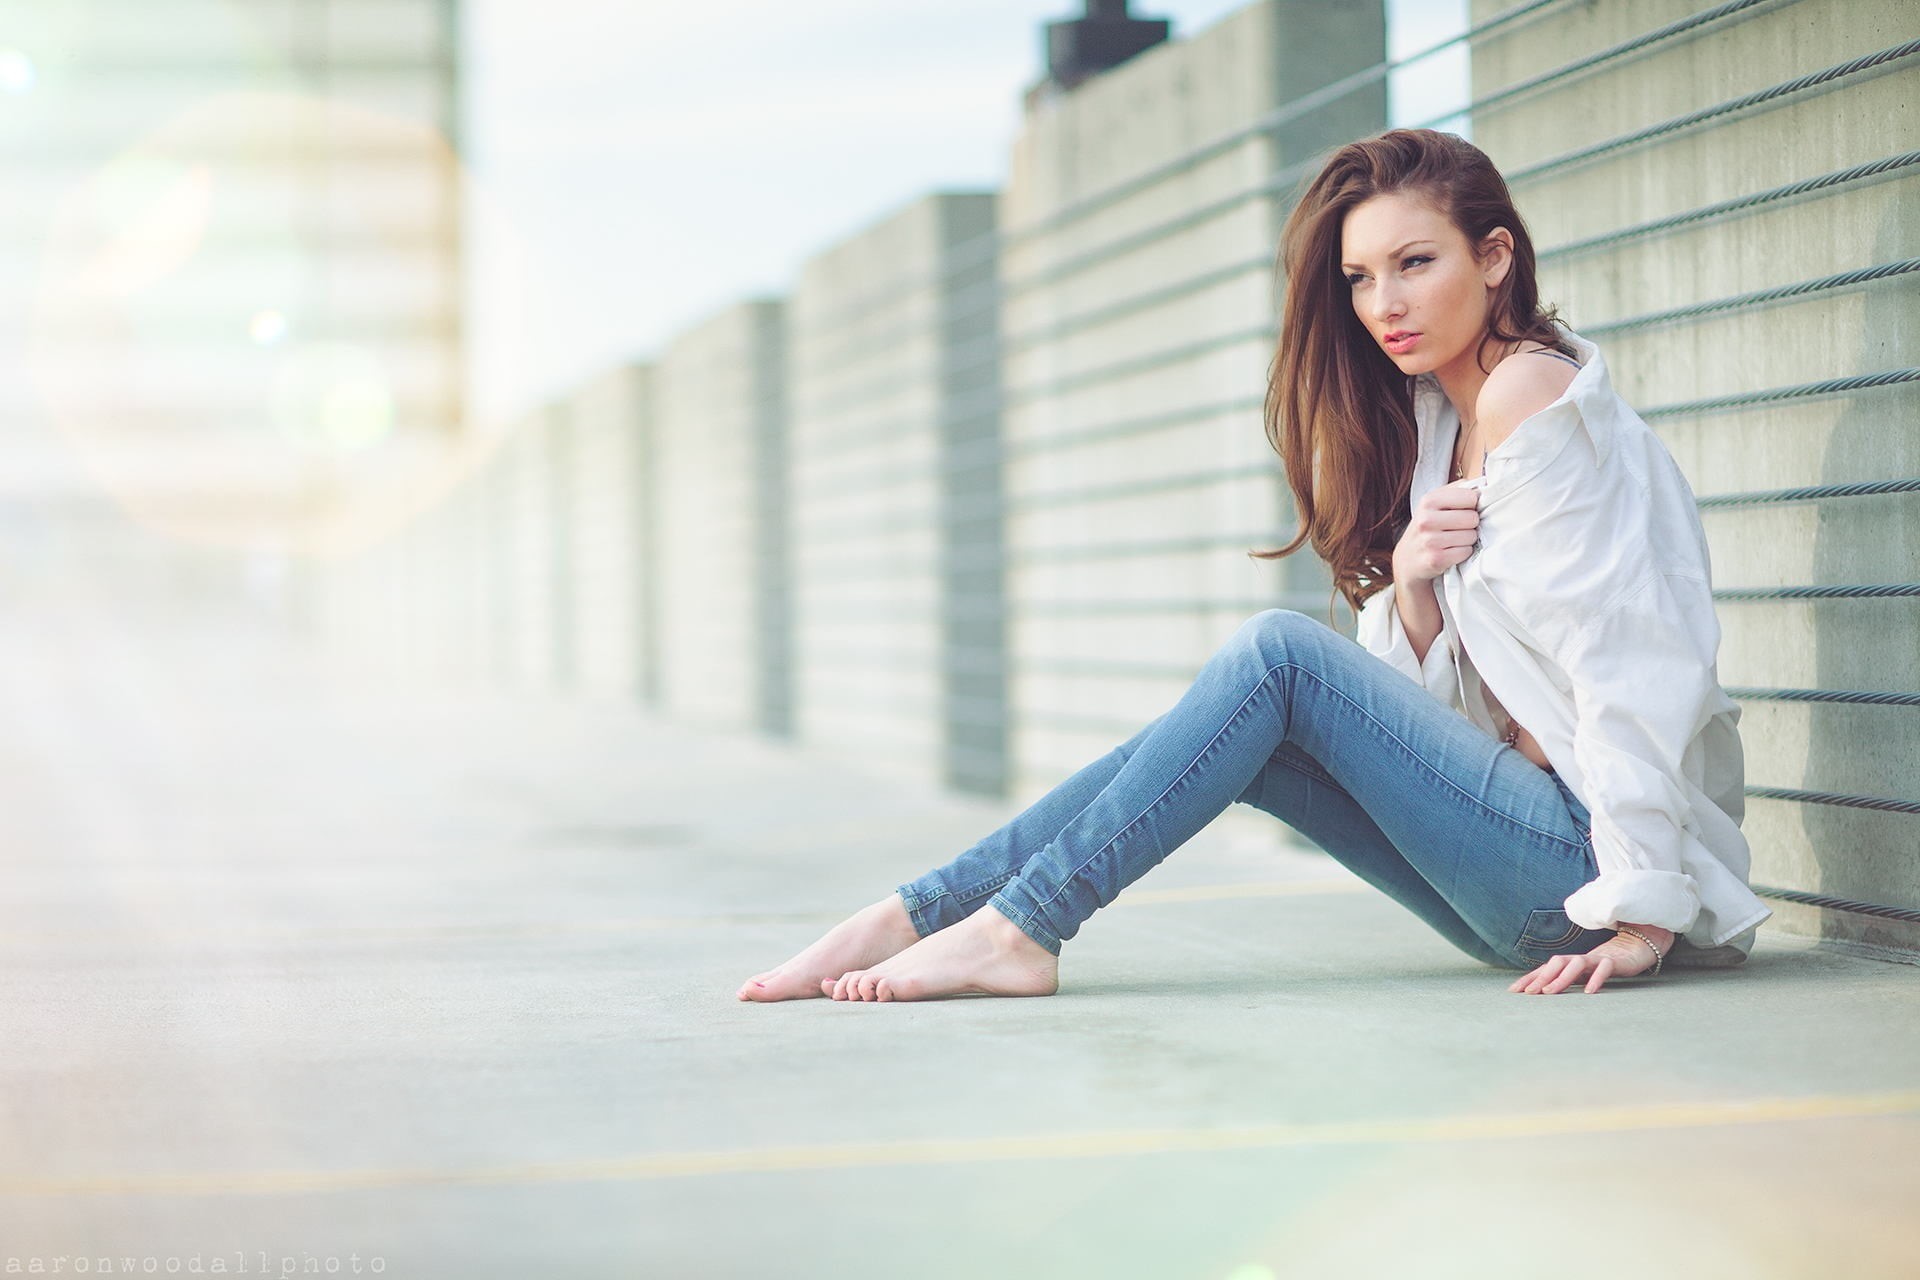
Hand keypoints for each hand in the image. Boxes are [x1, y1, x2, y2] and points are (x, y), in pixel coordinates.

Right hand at [1394, 480, 1481, 583]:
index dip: (1472, 505)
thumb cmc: (1427, 528)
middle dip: (1470, 525)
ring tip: (1453, 540)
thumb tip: (1483, 483)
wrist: (1407, 559)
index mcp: (1429, 501)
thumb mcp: (1434, 504)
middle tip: (1458, 528)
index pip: (1470, 497)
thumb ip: (1456, 490)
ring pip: (1471, 536)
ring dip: (1467, 540)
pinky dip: (1462, 553)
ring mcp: (1430, 540)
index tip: (1463, 511)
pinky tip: (1451, 551)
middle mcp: (1426, 519)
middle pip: (1472, 518)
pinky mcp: (1435, 559)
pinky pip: (1465, 552)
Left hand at [1508, 932, 1660, 994]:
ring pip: (1576, 964)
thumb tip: (1543, 995)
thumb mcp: (1582, 975)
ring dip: (1561, 978)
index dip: (1529, 978)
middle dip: (1540, 977)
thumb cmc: (1603, 965)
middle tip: (1528, 993)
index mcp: (1570, 963)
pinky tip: (1589, 992)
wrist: (1634, 949)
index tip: (1513, 991)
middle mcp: (1580, 959)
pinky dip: (1596, 978)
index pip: (1545, 969)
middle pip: (1556, 963)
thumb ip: (1566, 981)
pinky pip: (1604, 968)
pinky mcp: (1613, 961)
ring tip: (1549, 992)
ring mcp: (1596, 958)